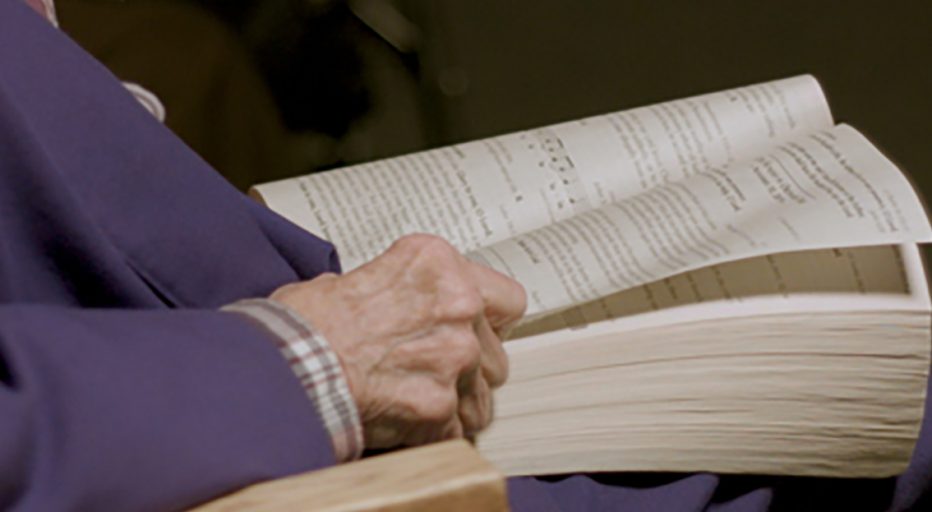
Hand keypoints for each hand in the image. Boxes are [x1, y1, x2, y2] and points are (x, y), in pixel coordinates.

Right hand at [270, 234, 525, 448]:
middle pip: (494, 352)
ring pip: (481, 396)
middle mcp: (458, 306)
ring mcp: (454, 358)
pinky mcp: (440, 406)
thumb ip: (400, 291)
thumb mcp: (353, 279)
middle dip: (466, 366)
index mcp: (437, 264)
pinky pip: (456, 431)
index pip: (506, 298)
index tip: (469, 330)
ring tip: (409, 400)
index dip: (487, 320)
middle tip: (425, 371)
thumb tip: (404, 305)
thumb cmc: (304, 323)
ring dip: (453, 402)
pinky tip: (402, 424)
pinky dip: (433, 434)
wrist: (281, 364)